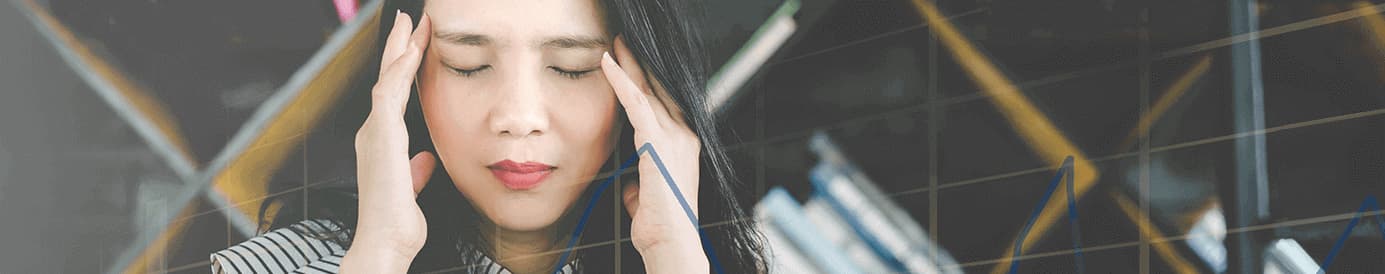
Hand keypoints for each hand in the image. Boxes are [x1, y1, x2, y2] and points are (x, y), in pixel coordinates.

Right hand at [342, 10, 432, 271]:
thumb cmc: (397, 221)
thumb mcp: (412, 188)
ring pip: (387, 79)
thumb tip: (425, 159)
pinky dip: (400, 70)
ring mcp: (374, 133)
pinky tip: (411, 52)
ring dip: (400, 49)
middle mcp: (373, 133)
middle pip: (387, 80)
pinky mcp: (381, 137)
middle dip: (399, 47)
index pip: (395, 95)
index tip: (417, 45)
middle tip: (410, 20)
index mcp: (382, 142)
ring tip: (411, 24)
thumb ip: (416, 170)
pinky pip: (389, 94)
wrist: (386, 241)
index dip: (404, 68)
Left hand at [603, 36, 709, 272]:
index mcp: (683, 146)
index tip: (631, 66)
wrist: (671, 242)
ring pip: (647, 90)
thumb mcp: (646, 197)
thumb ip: (640, 183)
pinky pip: (636, 103)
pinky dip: (621, 81)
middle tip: (624, 42)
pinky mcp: (657, 142)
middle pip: (658, 90)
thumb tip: (629, 183)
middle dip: (640, 65)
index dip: (647, 83)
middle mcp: (684, 135)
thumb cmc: (658, 226)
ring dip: (629, 65)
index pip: (663, 105)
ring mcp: (674, 137)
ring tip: (616, 45)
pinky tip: (608, 64)